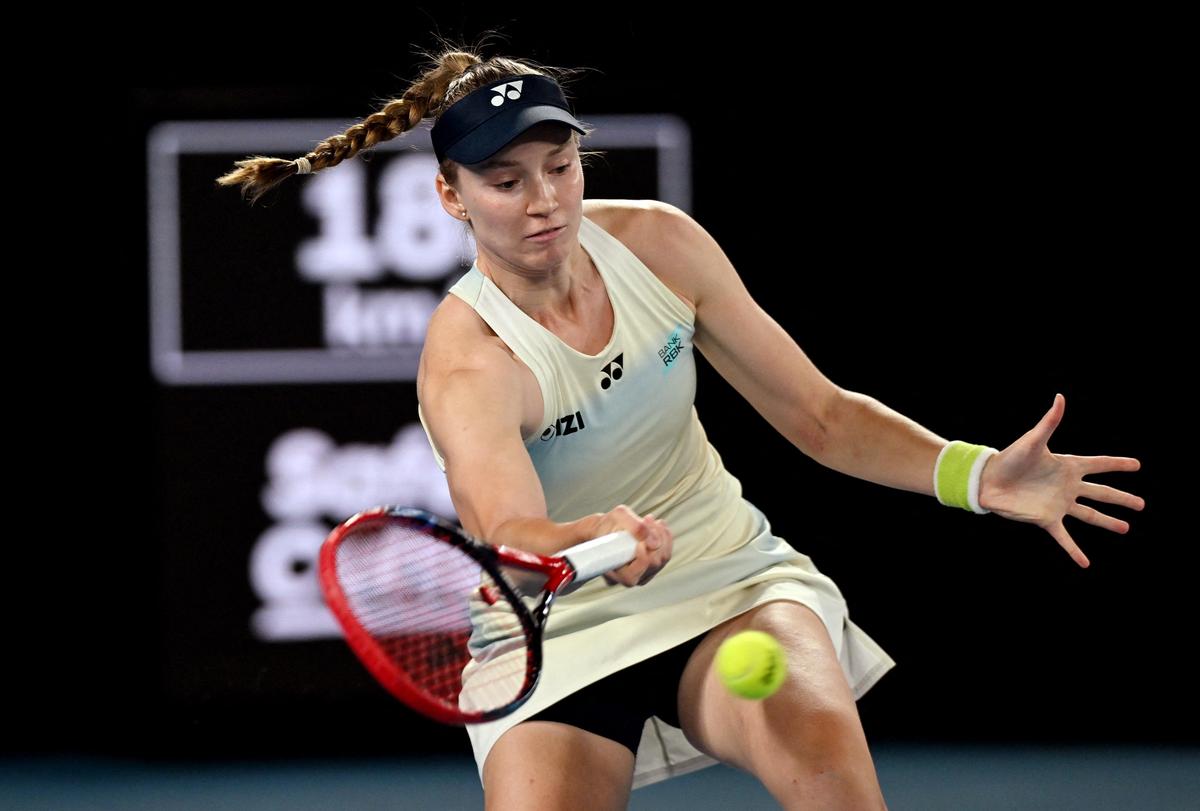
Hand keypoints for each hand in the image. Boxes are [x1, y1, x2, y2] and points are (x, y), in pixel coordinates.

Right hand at [590, 505, 673, 586]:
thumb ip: (635, 527)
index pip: (631, 576)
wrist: (606, 528)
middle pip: (652, 565)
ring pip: (662, 559)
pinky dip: (665, 537)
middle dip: (654, 538)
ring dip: (661, 536)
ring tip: (649, 520)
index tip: (641, 541)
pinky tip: (657, 526)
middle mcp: (628, 577)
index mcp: (612, 572)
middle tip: (646, 520)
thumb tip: (655, 542)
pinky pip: (666, 554)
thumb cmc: (608, 524)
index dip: (641, 559)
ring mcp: (642, 574)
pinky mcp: (653, 566)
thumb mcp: (617, 517)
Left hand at [977, 393, 1143, 567]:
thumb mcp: (1033, 441)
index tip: (1137, 464)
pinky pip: (1065, 538)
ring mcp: (1059, 504)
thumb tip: (1060, 397)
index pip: (1099, 464)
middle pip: (1101, 492)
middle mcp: (1067, 486)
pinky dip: (1074, 551)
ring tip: (1126, 528)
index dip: (1117, 464)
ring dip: (1108, 522)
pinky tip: (1085, 564)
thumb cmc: (1010, 458)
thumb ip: (1050, 422)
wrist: (988, 481)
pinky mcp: (1047, 519)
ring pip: (1090, 515)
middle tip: (1142, 504)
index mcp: (1067, 466)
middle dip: (1121, 498)